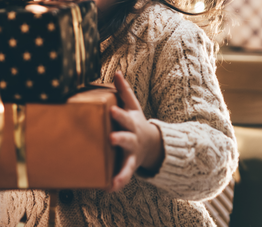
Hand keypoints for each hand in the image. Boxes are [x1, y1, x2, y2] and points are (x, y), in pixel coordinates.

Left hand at [109, 71, 164, 191]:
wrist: (152, 143)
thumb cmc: (135, 122)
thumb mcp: (132, 106)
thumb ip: (124, 91)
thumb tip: (116, 72)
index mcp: (131, 123)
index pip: (124, 117)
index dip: (118, 114)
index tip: (110, 111)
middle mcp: (132, 139)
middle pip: (126, 139)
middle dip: (120, 139)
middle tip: (111, 139)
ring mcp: (132, 154)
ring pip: (127, 162)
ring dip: (121, 171)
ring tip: (114, 181)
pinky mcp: (130, 167)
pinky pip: (124, 176)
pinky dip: (118, 183)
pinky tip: (109, 189)